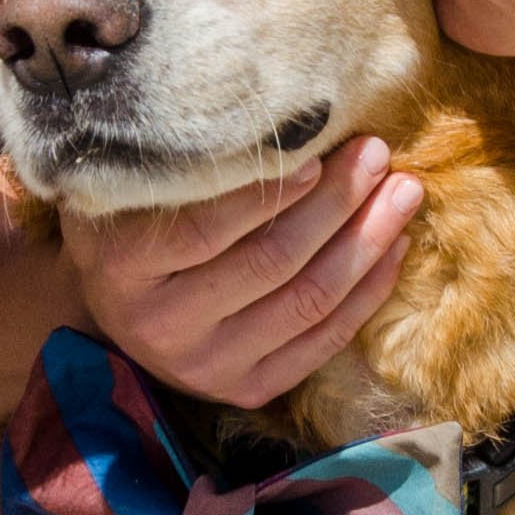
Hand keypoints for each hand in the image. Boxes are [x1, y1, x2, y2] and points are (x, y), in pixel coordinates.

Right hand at [61, 140, 424, 407]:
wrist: (113, 308)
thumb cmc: (131, 226)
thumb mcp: (133, 188)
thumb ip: (186, 164)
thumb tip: (284, 124)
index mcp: (124, 269)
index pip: (205, 228)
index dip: (267, 192)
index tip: (315, 152)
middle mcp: (162, 326)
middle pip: (270, 262)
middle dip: (335, 203)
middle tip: (376, 155)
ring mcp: (206, 366)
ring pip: (306, 301)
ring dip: (365, 243)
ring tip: (400, 193)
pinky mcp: (245, 389)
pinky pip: (321, 343)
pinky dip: (366, 293)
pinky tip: (395, 249)